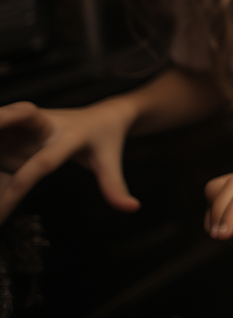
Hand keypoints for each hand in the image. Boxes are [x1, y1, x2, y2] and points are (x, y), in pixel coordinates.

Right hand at [0, 100, 138, 220]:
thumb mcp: (110, 161)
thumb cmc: (105, 140)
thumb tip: (131, 208)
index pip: (41, 164)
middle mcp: (39, 124)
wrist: (104, 112)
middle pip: (8, 122)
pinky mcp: (11, 125)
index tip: (4, 209)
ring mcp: (22, 123)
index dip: (20, 186)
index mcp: (67, 136)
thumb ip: (114, 186)